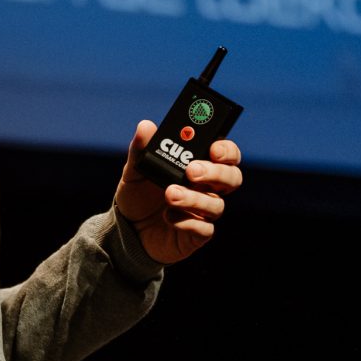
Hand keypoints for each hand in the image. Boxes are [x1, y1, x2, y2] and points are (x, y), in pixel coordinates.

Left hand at [114, 120, 242, 265]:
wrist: (128, 229)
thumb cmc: (138, 195)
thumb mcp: (134, 170)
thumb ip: (140, 149)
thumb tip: (145, 125)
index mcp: (198, 166)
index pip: (226, 154)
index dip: (227, 150)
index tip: (213, 149)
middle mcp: (207, 188)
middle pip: (232, 178)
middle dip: (215, 173)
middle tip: (191, 171)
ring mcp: (204, 212)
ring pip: (216, 204)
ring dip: (194, 198)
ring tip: (170, 194)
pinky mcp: (197, 234)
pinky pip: (204, 230)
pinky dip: (187, 222)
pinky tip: (168, 216)